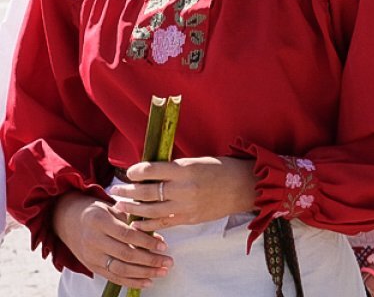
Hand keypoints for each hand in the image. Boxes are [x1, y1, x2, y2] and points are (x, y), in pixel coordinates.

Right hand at [52, 191, 172, 288]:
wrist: (68, 221)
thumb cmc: (97, 211)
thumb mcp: (112, 207)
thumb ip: (132, 220)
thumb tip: (157, 236)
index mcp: (99, 221)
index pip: (127, 235)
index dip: (146, 242)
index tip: (164, 246)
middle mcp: (93, 241)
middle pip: (125, 255)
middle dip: (150, 260)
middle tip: (169, 262)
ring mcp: (91, 256)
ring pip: (120, 269)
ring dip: (144, 273)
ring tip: (162, 272)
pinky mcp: (92, 267)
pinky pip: (113, 277)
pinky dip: (131, 281)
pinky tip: (147, 281)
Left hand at [109, 156, 255, 232]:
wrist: (244, 187)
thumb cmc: (222, 169)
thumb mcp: (198, 161)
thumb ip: (175, 167)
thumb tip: (151, 170)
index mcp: (186, 169)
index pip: (152, 170)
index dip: (136, 171)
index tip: (129, 172)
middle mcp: (183, 189)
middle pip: (146, 192)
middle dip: (128, 191)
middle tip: (116, 190)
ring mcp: (186, 206)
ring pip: (150, 210)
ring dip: (132, 208)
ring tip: (120, 205)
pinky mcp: (189, 219)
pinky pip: (162, 223)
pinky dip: (146, 224)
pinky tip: (135, 223)